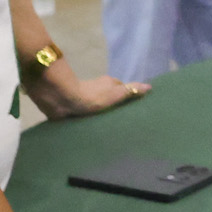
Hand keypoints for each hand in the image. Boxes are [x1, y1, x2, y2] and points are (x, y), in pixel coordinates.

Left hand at [27, 60, 147, 118]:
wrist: (62, 99)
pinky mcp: (74, 106)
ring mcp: (84, 97)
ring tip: (108, 128)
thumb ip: (130, 91)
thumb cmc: (91, 97)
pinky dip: (89, 118)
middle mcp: (97, 88)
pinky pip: (85, 113)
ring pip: (97, 105)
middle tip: (122, 121)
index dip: (128, 96)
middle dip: (114, 106)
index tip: (134, 108)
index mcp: (107, 83)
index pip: (121, 89)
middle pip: (109, 96)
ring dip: (101, 113)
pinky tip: (92, 128)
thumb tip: (149, 86)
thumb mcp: (114, 94)